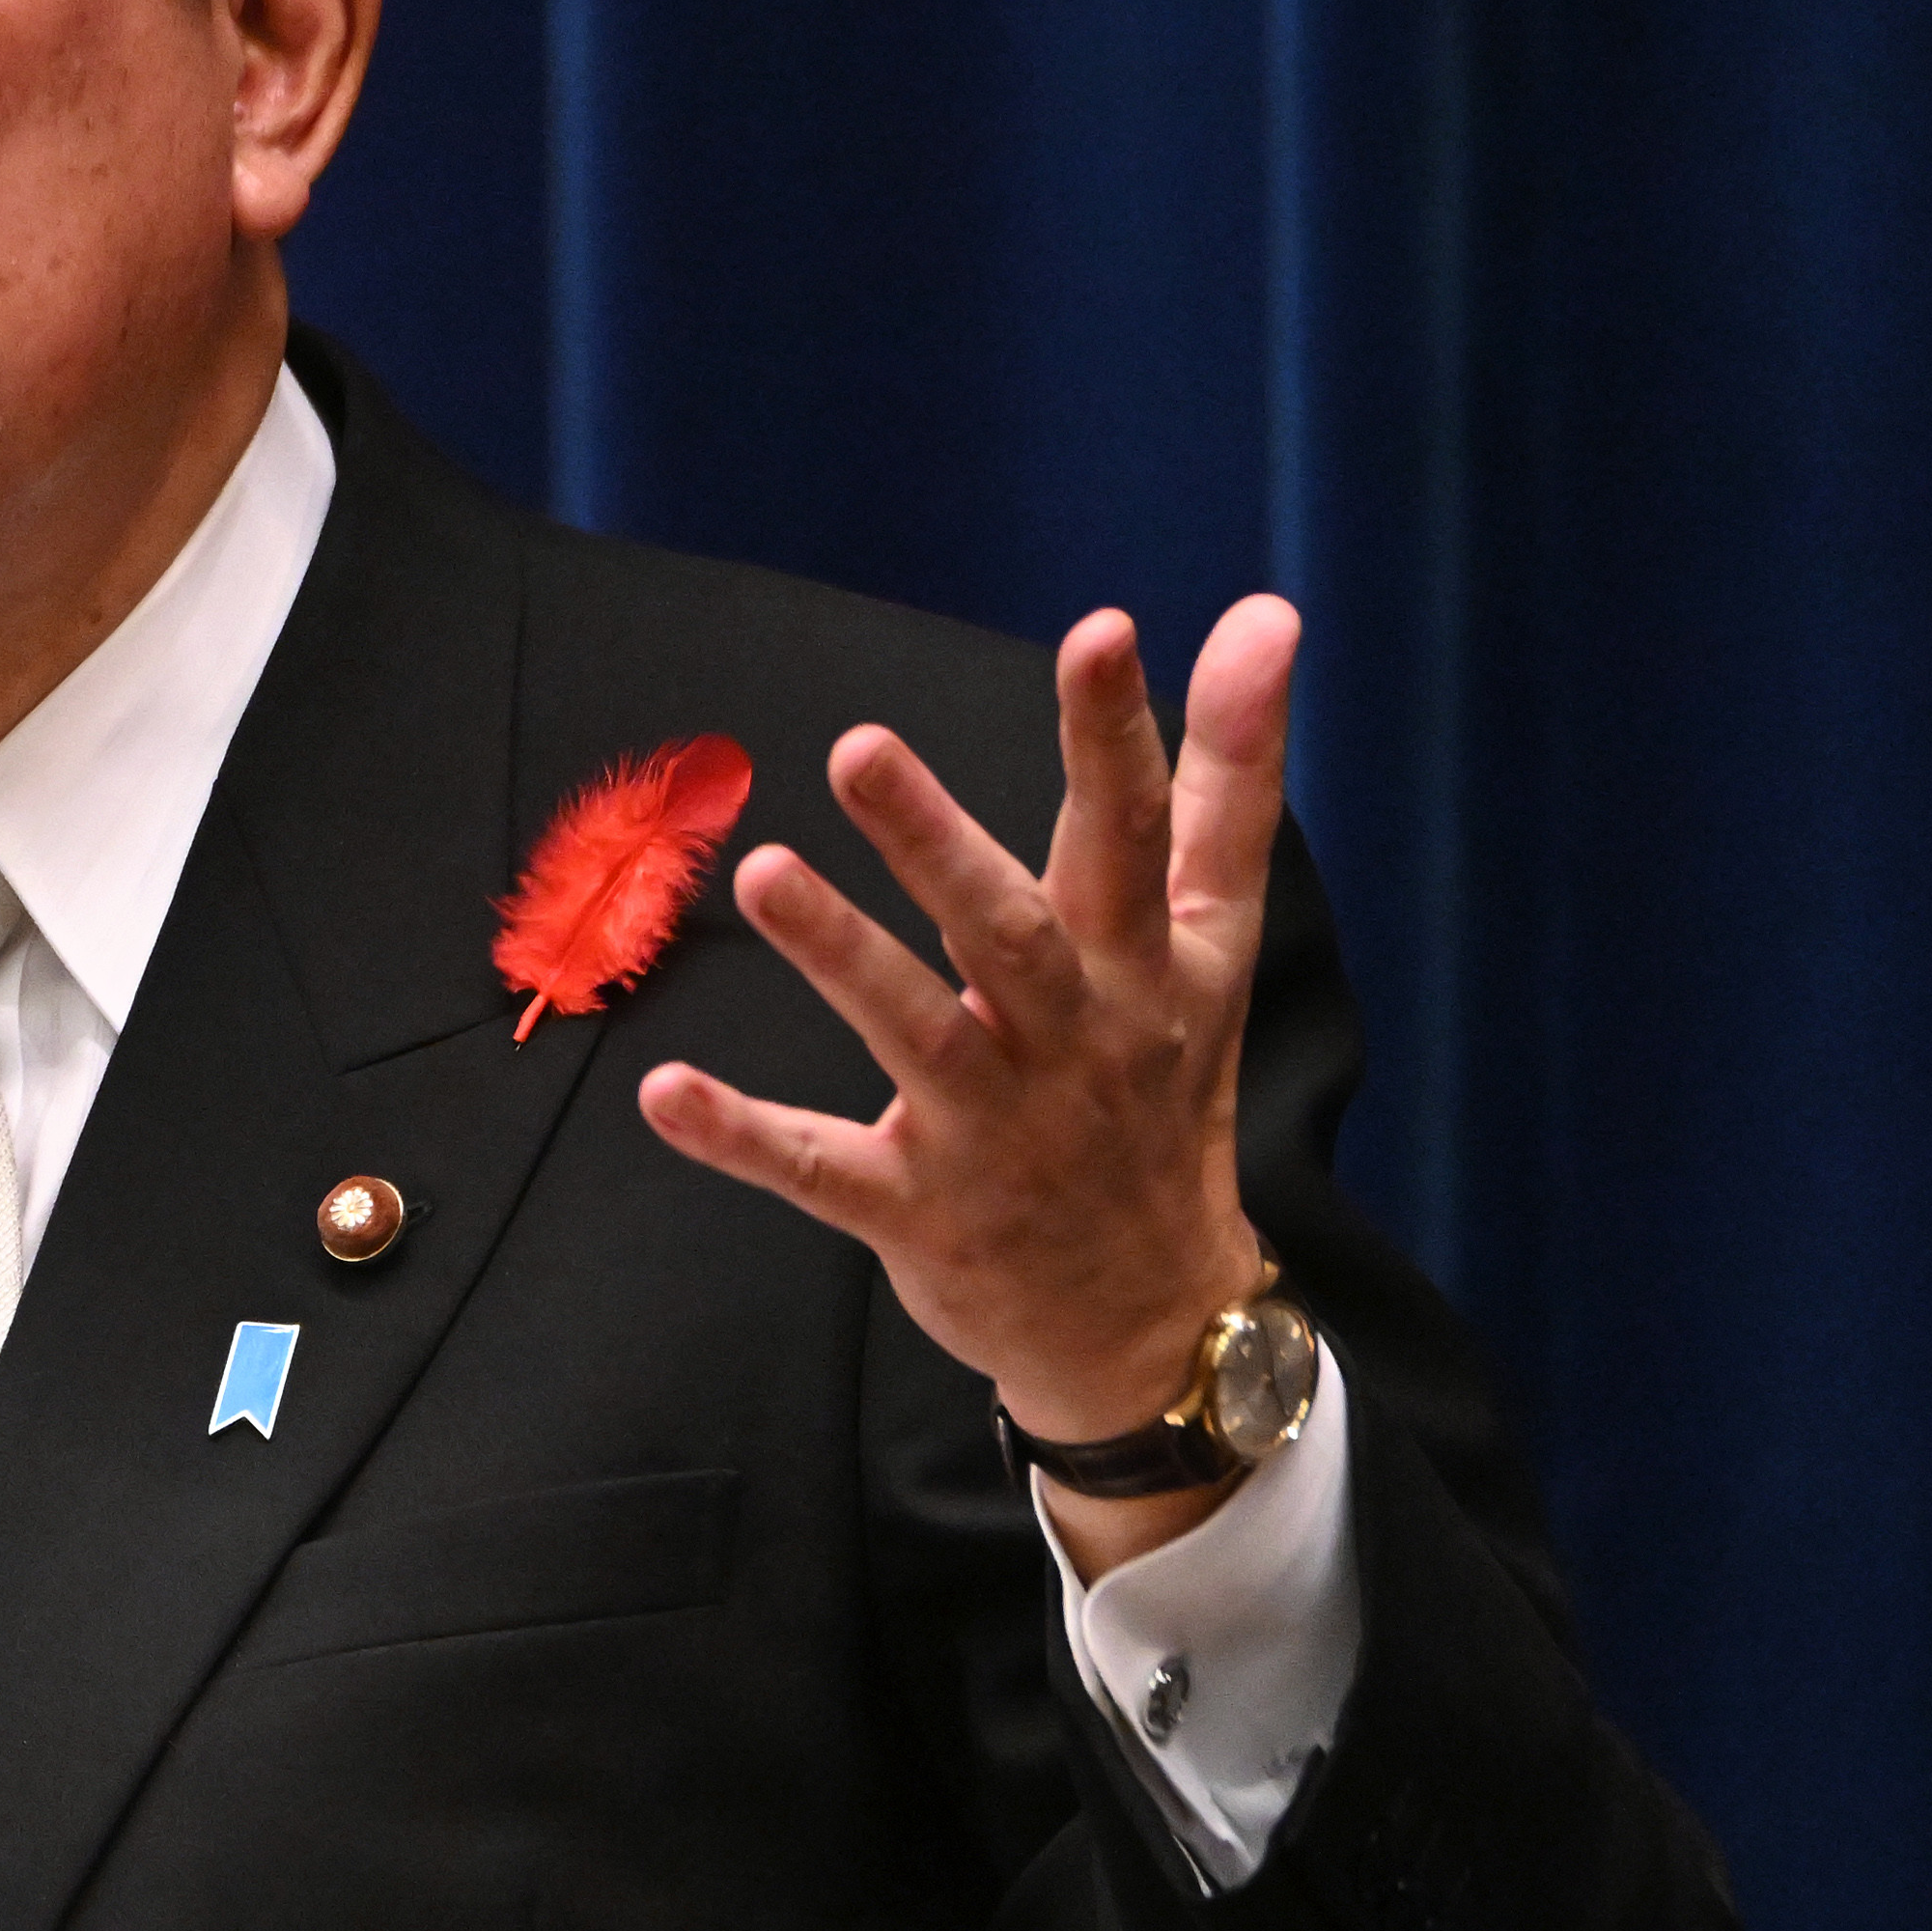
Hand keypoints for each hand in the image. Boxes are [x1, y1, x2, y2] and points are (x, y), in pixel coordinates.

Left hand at [637, 598, 1297, 1574]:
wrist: (1154, 1318)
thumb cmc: (1167, 1095)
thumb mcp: (1214, 945)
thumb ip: (1225, 783)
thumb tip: (1267, 612)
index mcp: (1144, 971)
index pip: (1136, 834)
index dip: (1122, 733)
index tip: (1105, 629)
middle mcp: (1074, 1042)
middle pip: (1010, 929)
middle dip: (938, 842)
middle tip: (859, 747)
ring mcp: (993, 1131)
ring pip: (913, 1032)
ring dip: (839, 954)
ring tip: (761, 870)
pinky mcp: (919, 1212)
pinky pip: (819, 1170)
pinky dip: (742, 1135)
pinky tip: (664, 1091)